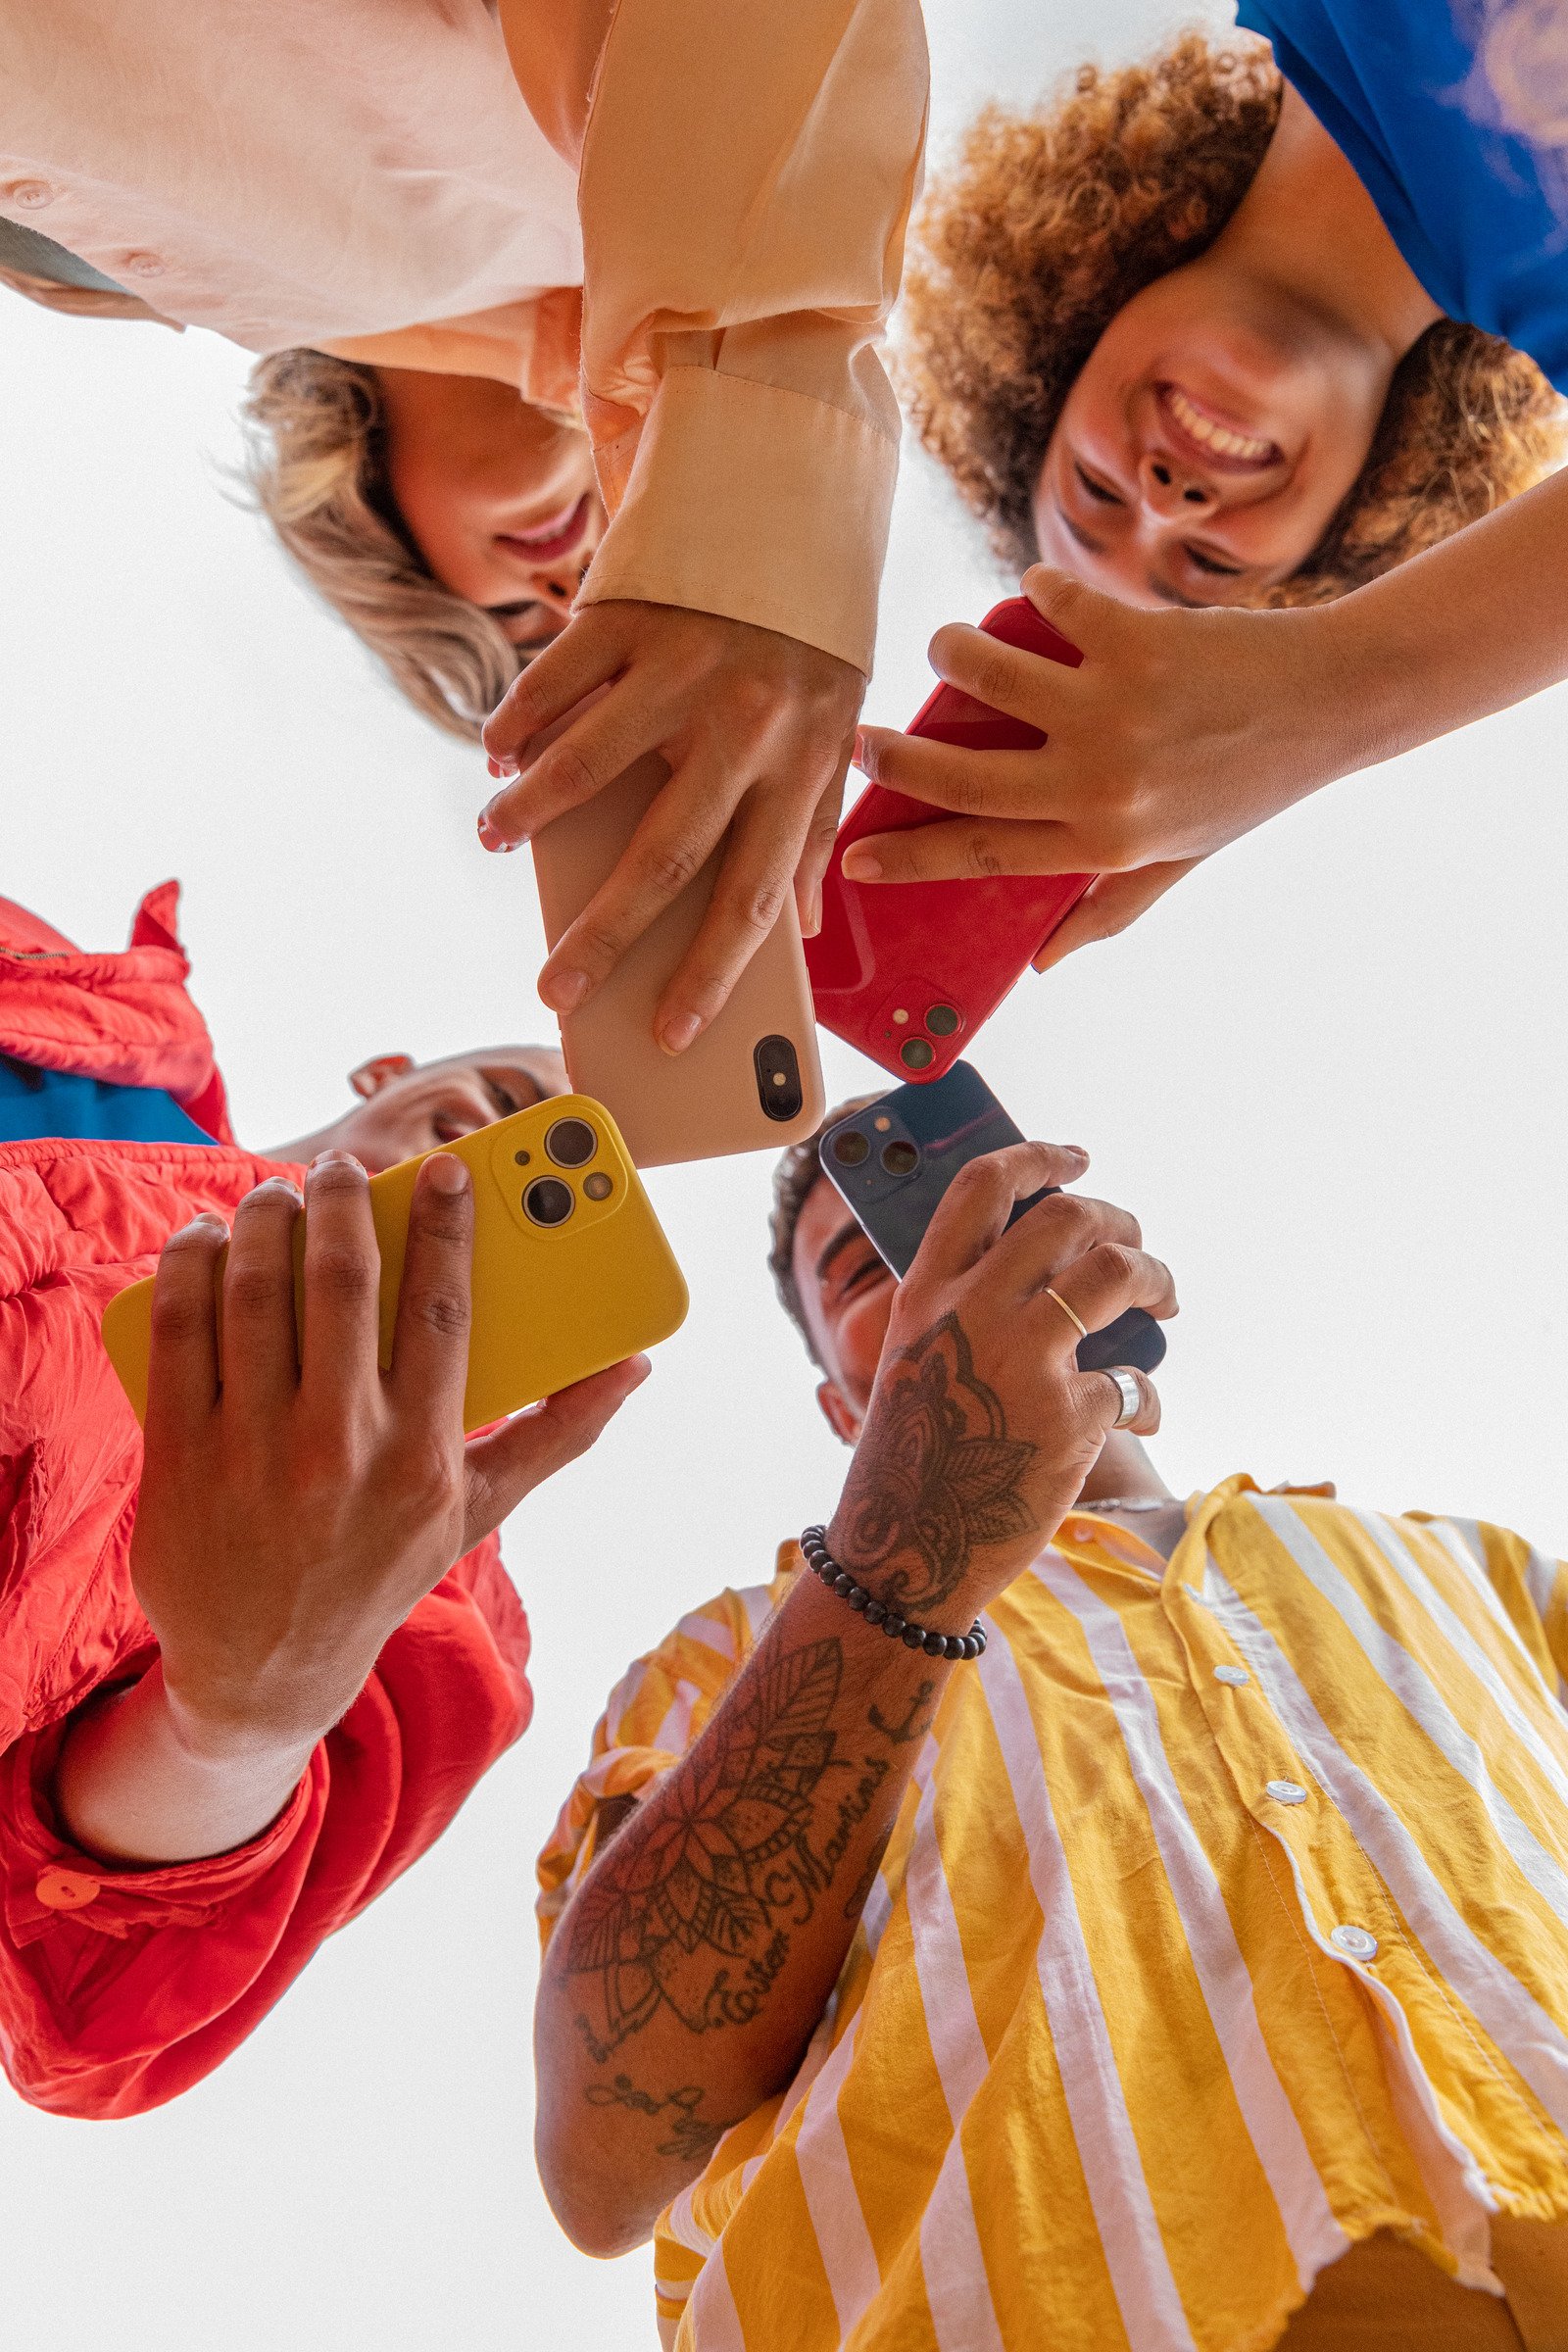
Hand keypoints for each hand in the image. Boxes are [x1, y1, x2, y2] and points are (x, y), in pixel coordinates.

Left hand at [133, 1152, 645, 1751]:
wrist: (264, 1670)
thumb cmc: (379, 1571)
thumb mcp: (477, 1512)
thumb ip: (557, 1432)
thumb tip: (634, 1366)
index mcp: (422, 1455)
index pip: (442, 1311)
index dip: (449, 1227)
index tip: (449, 1171)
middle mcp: (337, 1447)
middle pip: (342, 1282)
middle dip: (344, 1202)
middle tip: (344, 1170)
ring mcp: (250, 1448)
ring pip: (255, 1290)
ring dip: (263, 1219)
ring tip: (278, 1197)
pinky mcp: (179, 1452)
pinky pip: (181, 1327)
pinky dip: (191, 1264)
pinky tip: (208, 1238)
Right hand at [478, 601, 861, 1052]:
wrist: (793, 499)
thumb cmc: (808, 644)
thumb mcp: (837, 732)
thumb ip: (814, 827)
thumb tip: (799, 930)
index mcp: (803, 763)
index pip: (755, 894)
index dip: (713, 972)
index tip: (673, 1033)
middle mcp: (746, 721)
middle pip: (665, 854)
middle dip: (604, 936)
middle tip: (555, 991)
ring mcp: (683, 665)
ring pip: (590, 761)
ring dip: (531, 814)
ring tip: (493, 842)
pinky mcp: (631, 614)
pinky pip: (559, 680)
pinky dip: (518, 722)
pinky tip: (497, 757)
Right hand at [828, 1142, 1174, 1626]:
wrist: (906, 1554)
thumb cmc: (913, 1460)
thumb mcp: (914, 1363)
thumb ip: (962, 1310)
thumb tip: (1044, 1270)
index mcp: (927, 1293)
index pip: (983, 1187)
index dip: (1040, 1157)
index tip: (1077, 1157)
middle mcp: (973, 1312)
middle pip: (1069, 1217)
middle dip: (1120, 1221)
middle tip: (1134, 1245)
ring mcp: (1022, 1360)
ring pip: (1119, 1271)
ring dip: (1156, 1276)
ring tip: (1164, 1301)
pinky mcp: (1070, 1417)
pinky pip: (1136, 1383)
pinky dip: (1148, 1396)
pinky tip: (1141, 1414)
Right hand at [845, 564, 1376, 907]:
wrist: (1332, 704)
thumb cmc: (1248, 787)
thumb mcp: (1177, 861)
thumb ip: (1104, 908)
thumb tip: (1040, 963)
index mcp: (1101, 845)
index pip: (977, 857)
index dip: (905, 858)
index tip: (852, 857)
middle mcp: (1099, 784)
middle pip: (959, 774)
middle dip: (893, 756)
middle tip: (862, 741)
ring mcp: (1113, 710)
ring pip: (986, 673)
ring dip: (953, 654)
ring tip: (950, 651)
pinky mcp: (1134, 640)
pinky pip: (1050, 605)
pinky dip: (1034, 592)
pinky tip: (1037, 593)